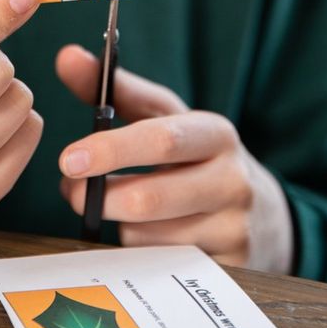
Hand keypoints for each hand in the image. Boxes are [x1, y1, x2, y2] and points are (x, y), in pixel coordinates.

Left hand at [56, 45, 292, 272]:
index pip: (161, 140)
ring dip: (117, 225)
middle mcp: (232, 182)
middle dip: (98, 197)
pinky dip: (138, 253)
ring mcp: (233, 231)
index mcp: (216, 133)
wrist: (260, 212)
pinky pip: (160, 269)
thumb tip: (66, 55)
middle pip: (149, 199)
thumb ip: (114, 88)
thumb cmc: (194, 154)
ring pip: (147, 238)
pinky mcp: (229, 272)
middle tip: (69, 190)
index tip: (67, 159)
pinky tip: (143, 236)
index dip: (111, 150)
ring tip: (118, 208)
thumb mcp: (164, 116)